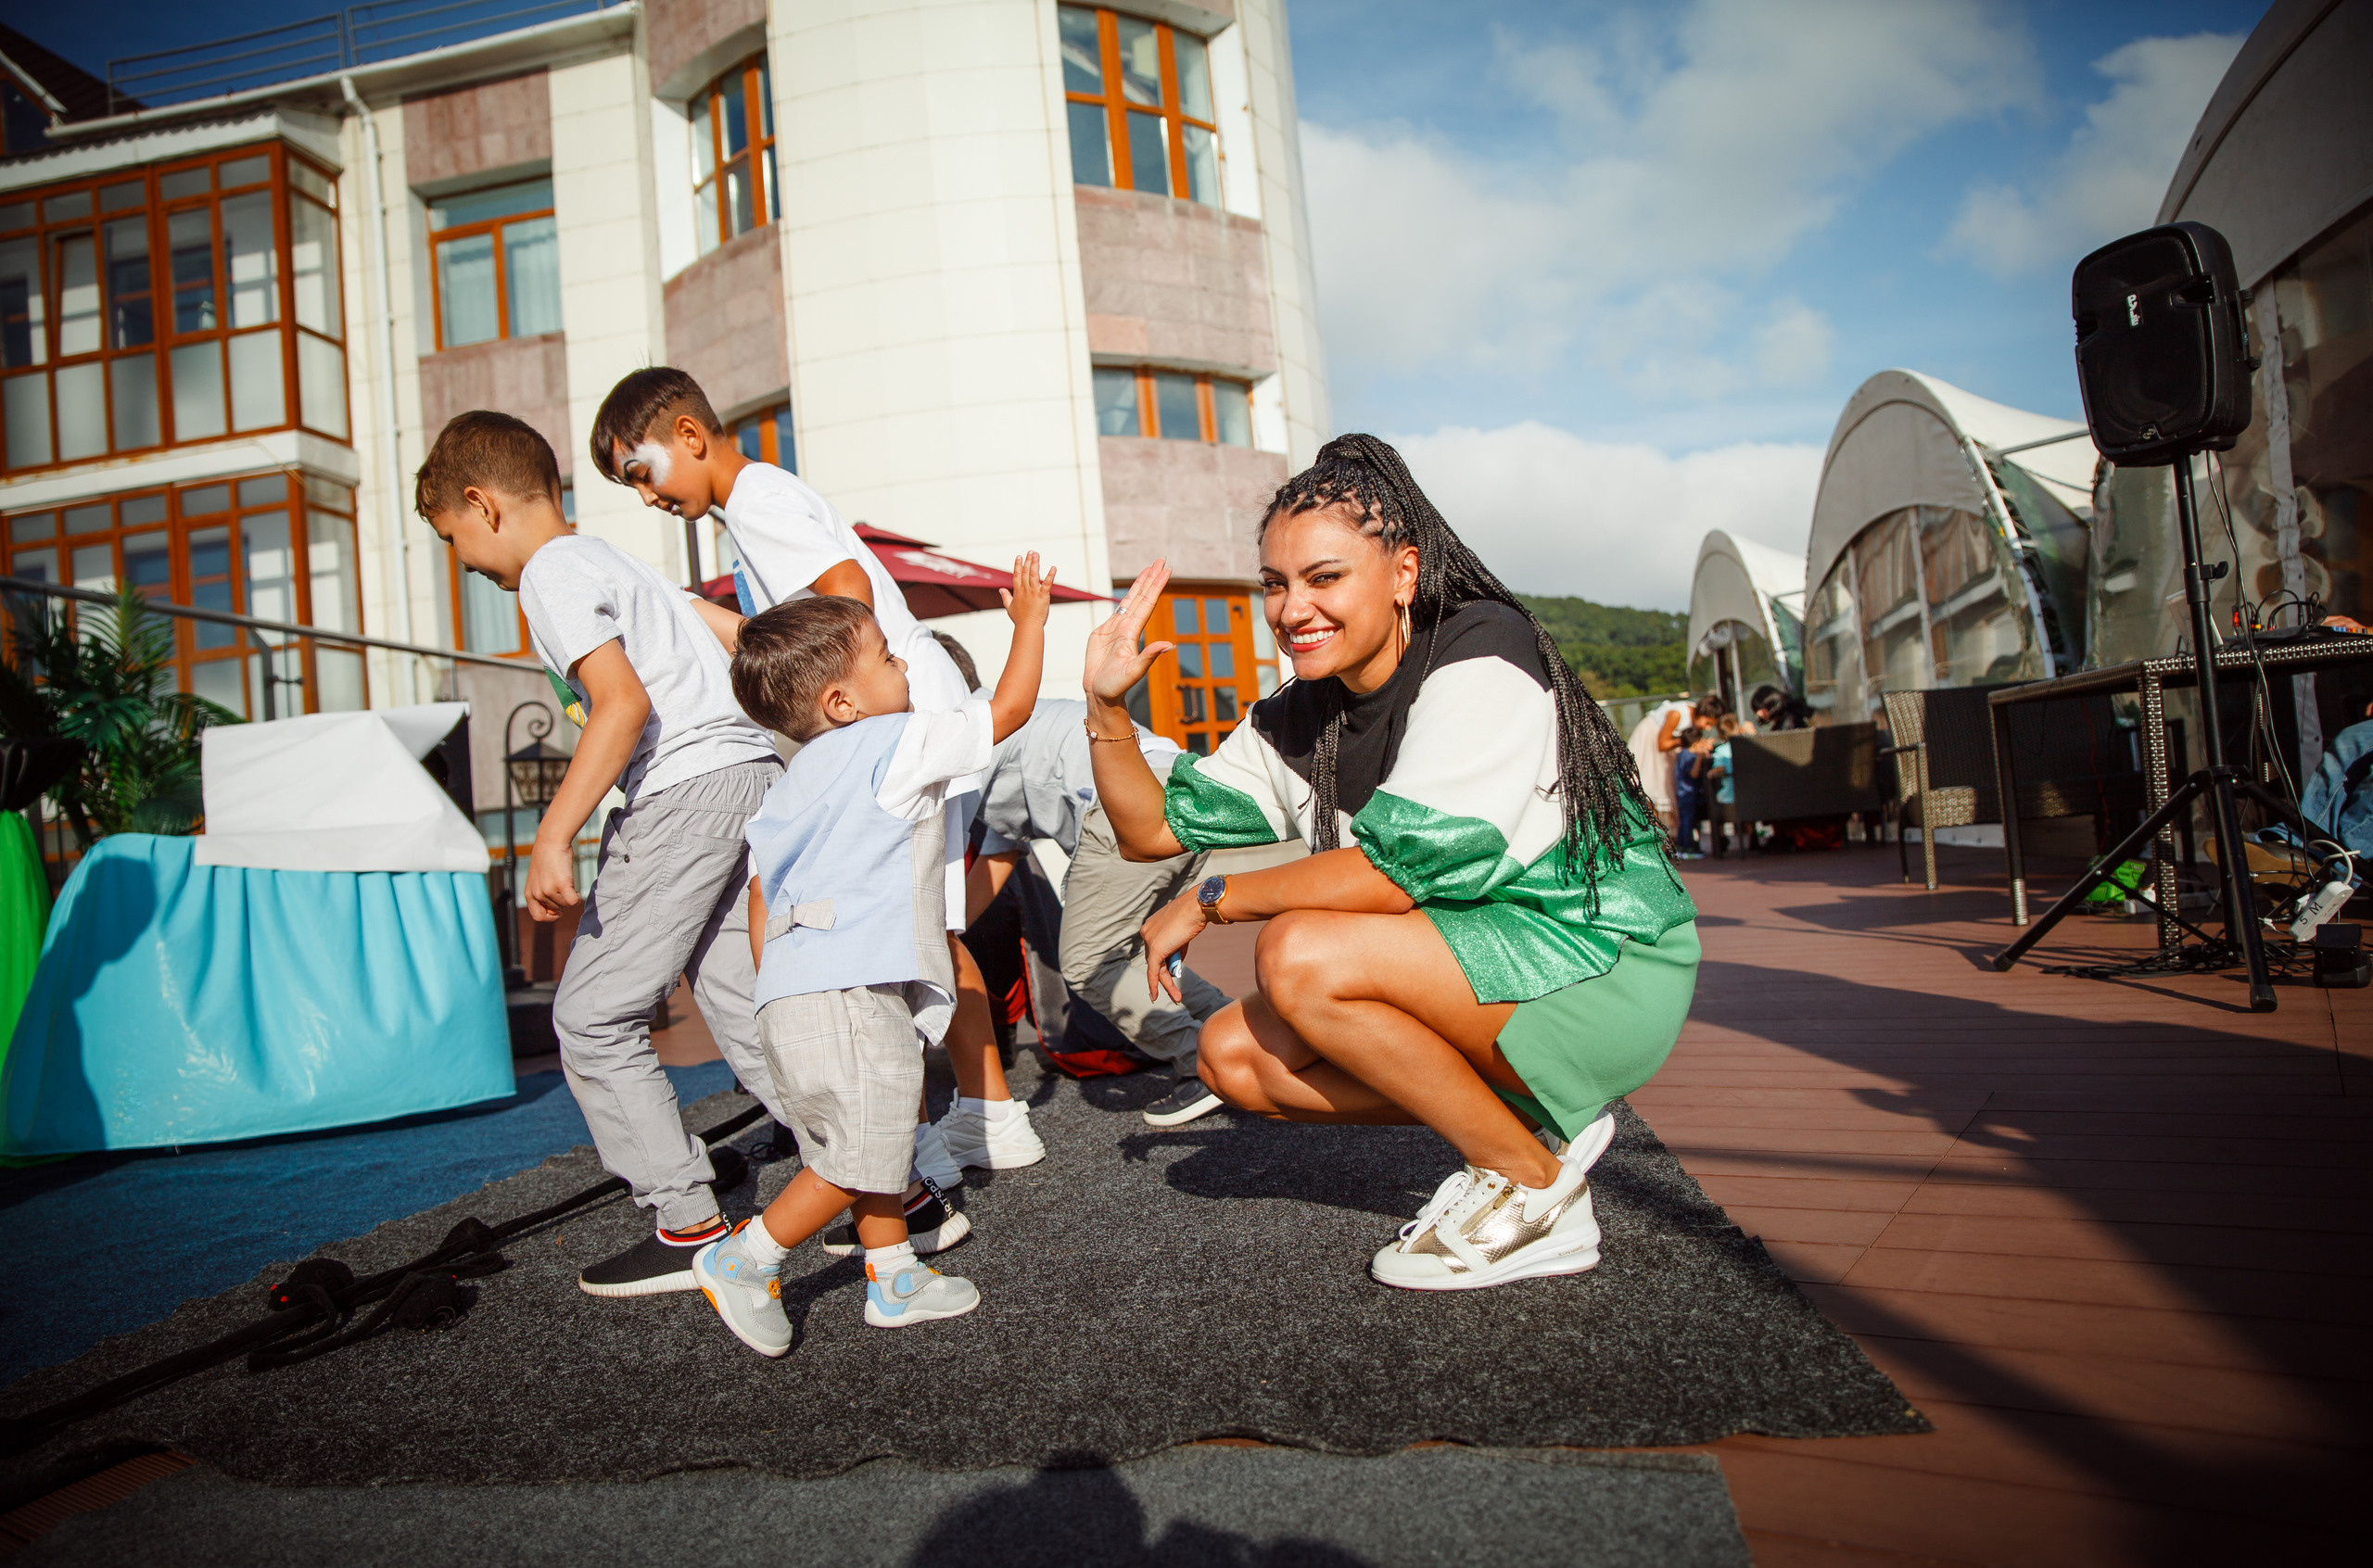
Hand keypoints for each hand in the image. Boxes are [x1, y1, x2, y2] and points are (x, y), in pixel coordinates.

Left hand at [524, 835, 580, 921]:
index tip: (557, 911)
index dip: (549, 916)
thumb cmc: (546, 859)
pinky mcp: (561, 884)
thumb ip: (542, 894)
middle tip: (563, 887)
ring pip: (565, 905)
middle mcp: (537, 893)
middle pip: (556, 909)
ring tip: (568, 883)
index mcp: (529, 893)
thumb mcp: (538, 879)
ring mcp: (549, 890)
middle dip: (562, 900)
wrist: (550, 841)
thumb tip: (556, 912)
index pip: (538, 916)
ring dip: (570, 896)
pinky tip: (577, 889)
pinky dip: (578, 897)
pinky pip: (574, 901)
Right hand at [1001, 552, 1054, 627]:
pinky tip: (1053, 568)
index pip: (1017, 575)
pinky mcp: (1043, 596)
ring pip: (1034, 575)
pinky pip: (1047, 584)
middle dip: (1028, 561)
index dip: (1017, 565)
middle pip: (1025, 572)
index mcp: (1017, 592)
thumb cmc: (1019, 619)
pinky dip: (1050, 575)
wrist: (1028, 627)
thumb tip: (1001, 589)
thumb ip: (1005, 597)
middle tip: (1031, 552)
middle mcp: (1025, 590)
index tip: (1019, 556)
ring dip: (1035, 564)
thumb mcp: (1009, 607)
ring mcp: (1034, 592)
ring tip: (1036, 554)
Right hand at [1086, 561, 1173, 706]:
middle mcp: (1127, 627)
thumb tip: (1170, 645)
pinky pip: (1116, 610)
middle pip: (1141, 597)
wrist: (1100, 694)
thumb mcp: (1134, 671)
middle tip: (1161, 559)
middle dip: (1151, 578)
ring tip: (1149, 568)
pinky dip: (1125, 598)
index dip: (1156, 586)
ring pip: (1130, 600)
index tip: (1165, 570)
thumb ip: (1149, 656)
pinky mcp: (1103, 633)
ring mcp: (1115, 629)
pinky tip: (1132, 592)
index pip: (1148, 603)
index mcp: (1133, 632)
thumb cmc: (1117, 686)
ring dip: (1140, 584)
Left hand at [1139, 889, 1205, 1003]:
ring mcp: (1149, 941)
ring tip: (1177, 997)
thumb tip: (1174, 966)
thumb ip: (1176, 948)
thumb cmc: (1195, 913)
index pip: (1154, 948)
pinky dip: (1154, 985)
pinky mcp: (1155, 950)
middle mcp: (1146, 932)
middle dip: (1165, 975)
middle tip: (1175, 989)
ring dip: (1166, 984)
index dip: (1164, 961)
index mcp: (1150, 925)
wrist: (1197, 906)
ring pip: (1155, 968)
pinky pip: (1153, 972)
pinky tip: (1155, 996)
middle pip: (1153, 959)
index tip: (1172, 971)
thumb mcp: (1182, 931)